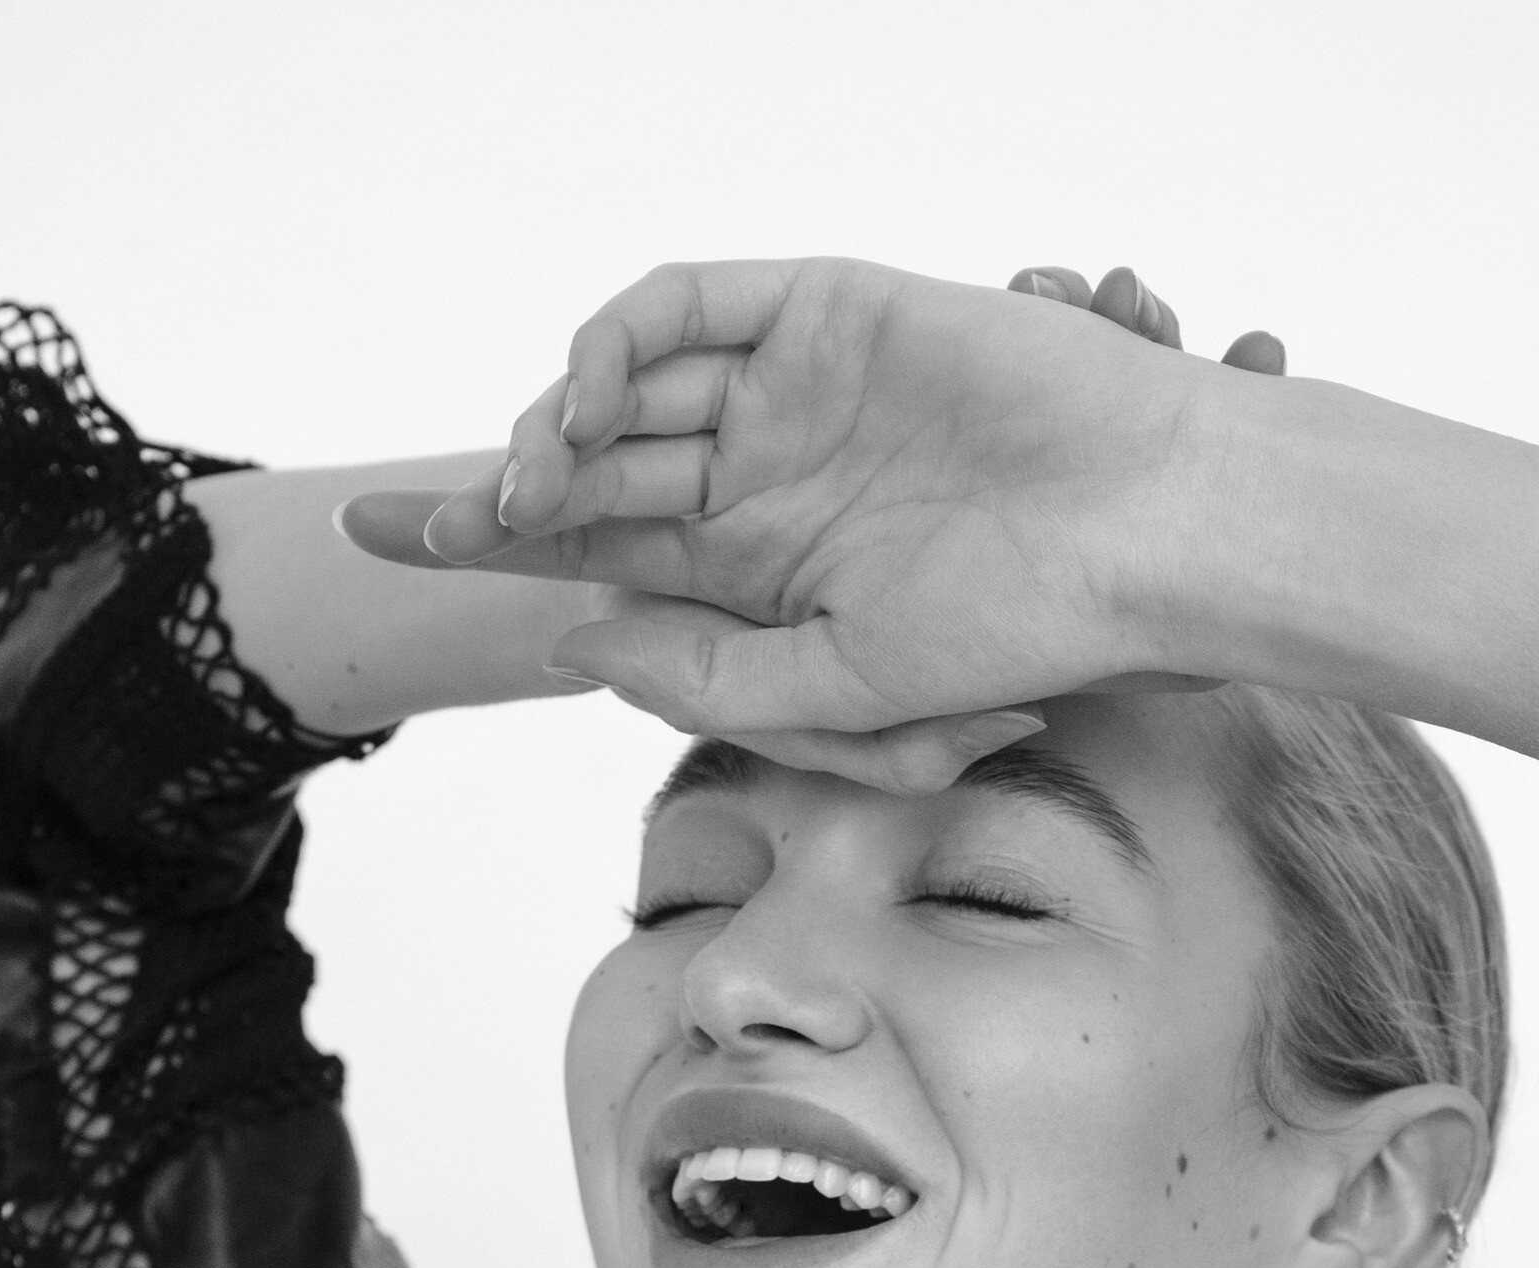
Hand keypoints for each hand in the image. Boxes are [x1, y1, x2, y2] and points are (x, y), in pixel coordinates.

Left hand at [336, 257, 1285, 785]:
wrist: (1141, 530)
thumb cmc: (1020, 629)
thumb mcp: (837, 690)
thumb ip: (705, 672)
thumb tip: (575, 639)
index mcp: (763, 575)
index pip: (602, 553)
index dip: (501, 549)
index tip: (397, 552)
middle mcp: (764, 478)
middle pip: (594, 469)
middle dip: (494, 490)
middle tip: (406, 523)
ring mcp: (789, 390)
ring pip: (630, 389)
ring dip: (556, 428)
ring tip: (523, 486)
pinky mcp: (820, 309)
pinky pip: (690, 308)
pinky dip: (620, 340)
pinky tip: (585, 403)